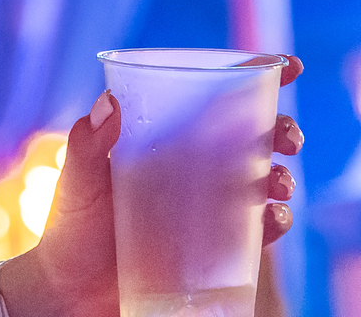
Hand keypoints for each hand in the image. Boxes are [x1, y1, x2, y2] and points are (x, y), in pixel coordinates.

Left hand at [0, 55, 305, 316]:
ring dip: (282, 178)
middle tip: (286, 138)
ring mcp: (208, 207)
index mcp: (167, 136)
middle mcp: (195, 166)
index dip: (257, 76)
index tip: (289, 65)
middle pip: (254, 136)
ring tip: (276, 186)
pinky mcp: (215, 248)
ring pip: (264, 181)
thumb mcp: (76, 181)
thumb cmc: (71, 228)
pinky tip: (273, 222)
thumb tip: (109, 103)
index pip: (214, 96)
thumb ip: (88, 145)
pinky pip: (257, 233)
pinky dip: (275, 224)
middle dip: (282, 129)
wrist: (72, 294)